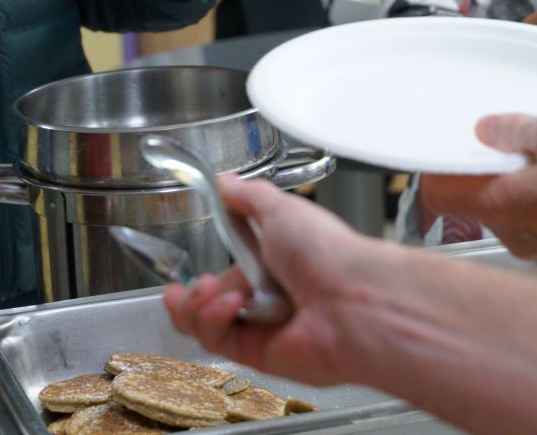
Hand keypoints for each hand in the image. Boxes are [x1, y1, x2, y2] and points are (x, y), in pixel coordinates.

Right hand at [163, 174, 381, 386]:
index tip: (183, 269)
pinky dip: (213, 319)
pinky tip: (231, 303)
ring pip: (204, 324)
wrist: (354, 297)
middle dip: (191, 293)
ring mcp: (261, 329)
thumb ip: (247, 196)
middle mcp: (266, 299)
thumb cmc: (327, 251)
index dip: (200, 274)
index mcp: (272, 265)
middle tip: (196, 284)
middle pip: (207, 304)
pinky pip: (218, 340)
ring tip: (208, 289)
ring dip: (197, 304)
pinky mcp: (258, 355)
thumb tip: (223, 182)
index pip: (223, 275)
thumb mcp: (281, 209)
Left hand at [417, 113, 536, 271]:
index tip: (450, 149)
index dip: (438, 169)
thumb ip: (518, 129)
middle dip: (496, 172)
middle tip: (522, 145)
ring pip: (521, 214)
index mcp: (503, 205)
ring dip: (533, 187)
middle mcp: (520, 236)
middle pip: (483, 201)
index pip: (439, 195)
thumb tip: (489, 129)